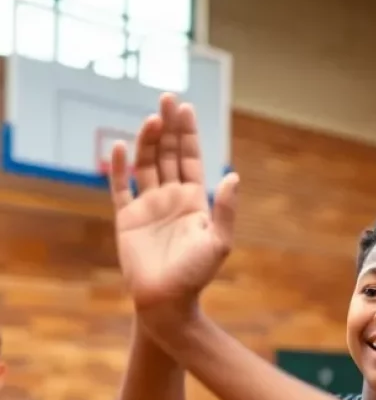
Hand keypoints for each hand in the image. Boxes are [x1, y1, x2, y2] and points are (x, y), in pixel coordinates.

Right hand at [109, 93, 238, 321]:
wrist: (168, 302)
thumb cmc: (196, 276)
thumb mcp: (218, 242)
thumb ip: (225, 209)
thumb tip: (233, 176)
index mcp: (194, 202)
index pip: (190, 160)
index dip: (188, 135)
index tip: (185, 108)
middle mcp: (171, 199)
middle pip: (168, 154)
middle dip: (168, 127)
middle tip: (167, 97)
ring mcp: (147, 207)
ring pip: (146, 165)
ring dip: (148, 141)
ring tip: (152, 118)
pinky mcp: (126, 218)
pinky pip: (120, 187)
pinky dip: (119, 167)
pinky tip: (121, 146)